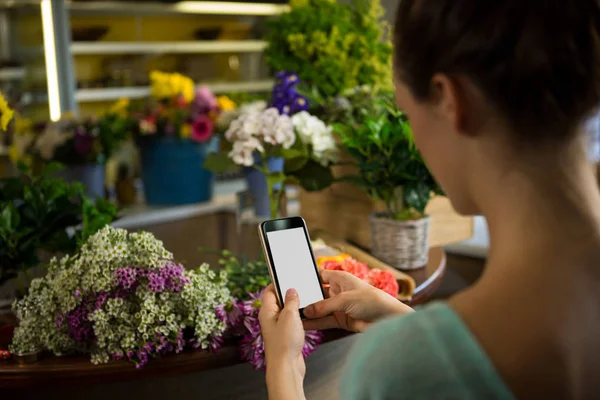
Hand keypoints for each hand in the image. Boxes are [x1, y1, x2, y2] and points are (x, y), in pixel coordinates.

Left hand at [259, 284, 305, 399]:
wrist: (286, 367)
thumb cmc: (284, 343)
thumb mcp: (290, 316)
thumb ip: (291, 300)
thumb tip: (291, 290)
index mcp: (267, 311)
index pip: (270, 291)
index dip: (278, 282)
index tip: (288, 277)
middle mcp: (270, 319)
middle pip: (279, 300)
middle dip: (289, 294)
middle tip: (301, 289)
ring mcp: (278, 328)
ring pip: (286, 312)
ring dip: (295, 307)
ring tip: (305, 302)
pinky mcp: (285, 336)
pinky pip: (292, 322)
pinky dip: (298, 318)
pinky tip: (306, 317)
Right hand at [303, 270, 412, 332]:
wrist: (387, 319)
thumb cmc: (372, 300)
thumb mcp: (345, 299)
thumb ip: (325, 305)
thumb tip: (308, 310)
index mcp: (340, 279)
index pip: (320, 276)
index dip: (308, 279)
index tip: (294, 283)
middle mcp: (338, 291)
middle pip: (317, 293)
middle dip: (306, 297)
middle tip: (290, 301)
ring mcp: (339, 306)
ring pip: (319, 308)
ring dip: (309, 312)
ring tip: (293, 314)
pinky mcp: (341, 319)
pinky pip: (324, 320)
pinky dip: (315, 323)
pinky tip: (304, 324)